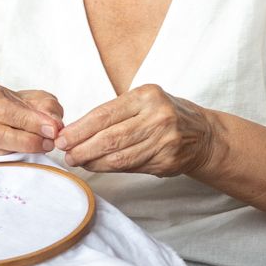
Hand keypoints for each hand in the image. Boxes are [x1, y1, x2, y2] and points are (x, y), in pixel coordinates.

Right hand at [0, 82, 63, 153]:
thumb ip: (48, 108)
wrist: (0, 115)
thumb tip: (54, 126)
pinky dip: (14, 161)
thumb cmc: (18, 105)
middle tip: (49, 143)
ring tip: (43, 147)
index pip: (3, 110)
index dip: (29, 122)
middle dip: (26, 141)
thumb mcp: (36, 99)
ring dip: (22, 152)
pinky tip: (28, 156)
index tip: (52, 129)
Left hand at [57, 85, 222, 176]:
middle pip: (110, 138)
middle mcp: (157, 117)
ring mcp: (164, 141)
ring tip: (77, 161)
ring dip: (93, 162)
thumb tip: (75, 130)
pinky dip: (110, 169)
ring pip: (119, 157)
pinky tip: (97, 166)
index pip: (105, 114)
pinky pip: (131, 167)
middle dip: (82, 148)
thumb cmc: (165, 114)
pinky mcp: (167, 161)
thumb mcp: (144, 101)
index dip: (80, 129)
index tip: (63, 138)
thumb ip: (114, 113)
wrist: (203, 135)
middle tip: (66, 154)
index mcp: (147, 96)